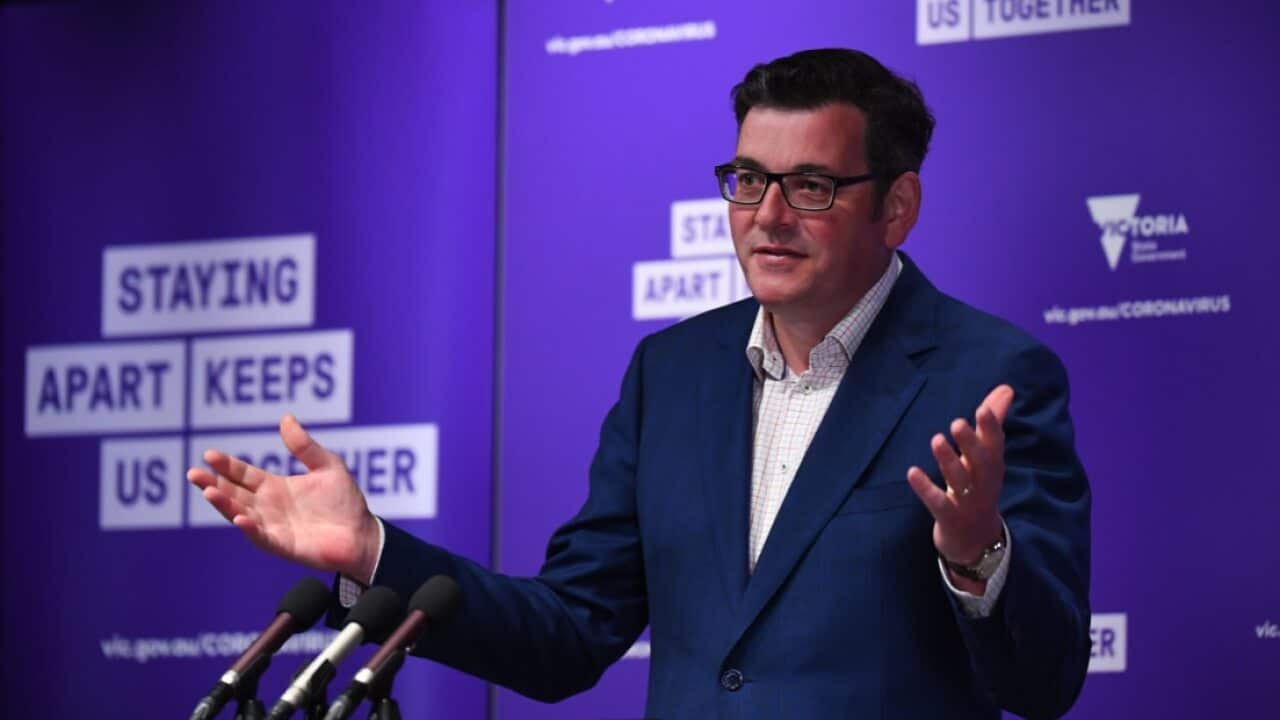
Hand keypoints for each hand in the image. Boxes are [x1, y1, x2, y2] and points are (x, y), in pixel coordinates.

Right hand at [187, 414, 379, 581]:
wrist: (363, 534)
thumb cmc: (345, 502)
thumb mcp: (327, 466)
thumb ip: (304, 446)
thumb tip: (286, 417)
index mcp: (276, 487)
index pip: (243, 474)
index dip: (227, 465)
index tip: (209, 454)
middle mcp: (268, 507)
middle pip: (234, 493)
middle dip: (213, 483)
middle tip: (194, 473)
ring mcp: (273, 527)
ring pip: (240, 514)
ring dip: (224, 504)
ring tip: (208, 491)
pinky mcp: (283, 545)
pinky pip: (261, 537)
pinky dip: (249, 528)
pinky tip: (240, 517)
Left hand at [906, 385, 1013, 580]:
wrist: (977, 542)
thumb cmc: (979, 488)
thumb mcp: (987, 458)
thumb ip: (992, 424)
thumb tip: (1006, 389)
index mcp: (992, 466)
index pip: (995, 445)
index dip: (991, 428)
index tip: (983, 408)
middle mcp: (984, 483)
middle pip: (981, 462)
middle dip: (970, 443)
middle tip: (956, 422)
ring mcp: (968, 503)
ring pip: (960, 481)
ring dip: (949, 461)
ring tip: (936, 440)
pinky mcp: (950, 518)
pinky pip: (939, 503)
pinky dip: (926, 488)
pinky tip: (912, 472)